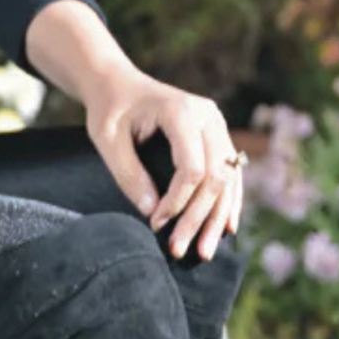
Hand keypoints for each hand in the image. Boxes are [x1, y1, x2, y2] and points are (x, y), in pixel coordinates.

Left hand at [82, 69, 242, 261]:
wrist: (120, 85)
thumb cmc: (110, 112)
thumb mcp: (108, 142)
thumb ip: (129, 176)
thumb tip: (152, 213)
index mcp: (182, 112)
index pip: (192, 168)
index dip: (176, 203)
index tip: (155, 225)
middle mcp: (208, 117)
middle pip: (216, 176)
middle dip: (199, 218)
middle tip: (180, 251)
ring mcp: (217, 126)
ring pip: (229, 178)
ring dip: (218, 218)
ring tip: (205, 253)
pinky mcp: (217, 137)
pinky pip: (231, 173)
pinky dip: (228, 202)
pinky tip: (225, 229)